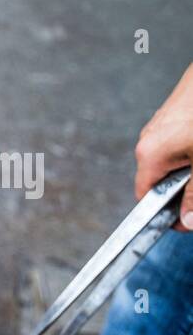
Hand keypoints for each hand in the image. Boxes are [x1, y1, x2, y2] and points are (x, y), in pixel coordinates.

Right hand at [134, 63, 192, 229]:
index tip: (187, 218)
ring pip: (172, 160)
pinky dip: (191, 148)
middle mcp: (148, 140)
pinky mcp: (173, 114)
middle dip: (183, 187)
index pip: (146, 197)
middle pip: (159, 179)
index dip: (167, 212)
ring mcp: (159, 125)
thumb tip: (187, 221)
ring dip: (190, 167)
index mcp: (149, 155)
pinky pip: (177, 141)